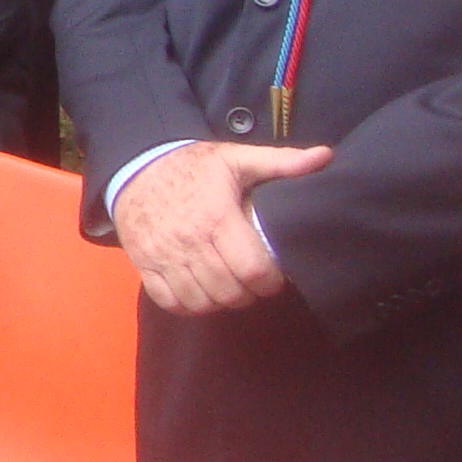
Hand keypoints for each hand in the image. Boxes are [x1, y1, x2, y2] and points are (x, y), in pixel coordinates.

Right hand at [113, 139, 325, 314]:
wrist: (135, 166)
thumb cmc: (192, 167)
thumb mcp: (236, 158)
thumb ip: (282, 162)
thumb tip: (326, 156)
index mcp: (217, 218)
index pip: (252, 271)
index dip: (269, 282)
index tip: (272, 275)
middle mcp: (190, 242)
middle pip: (229, 292)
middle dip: (248, 294)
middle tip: (250, 282)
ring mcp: (163, 256)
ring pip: (201, 301)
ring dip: (220, 301)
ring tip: (227, 287)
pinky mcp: (144, 265)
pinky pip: (170, 302)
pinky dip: (188, 305)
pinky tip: (199, 292)